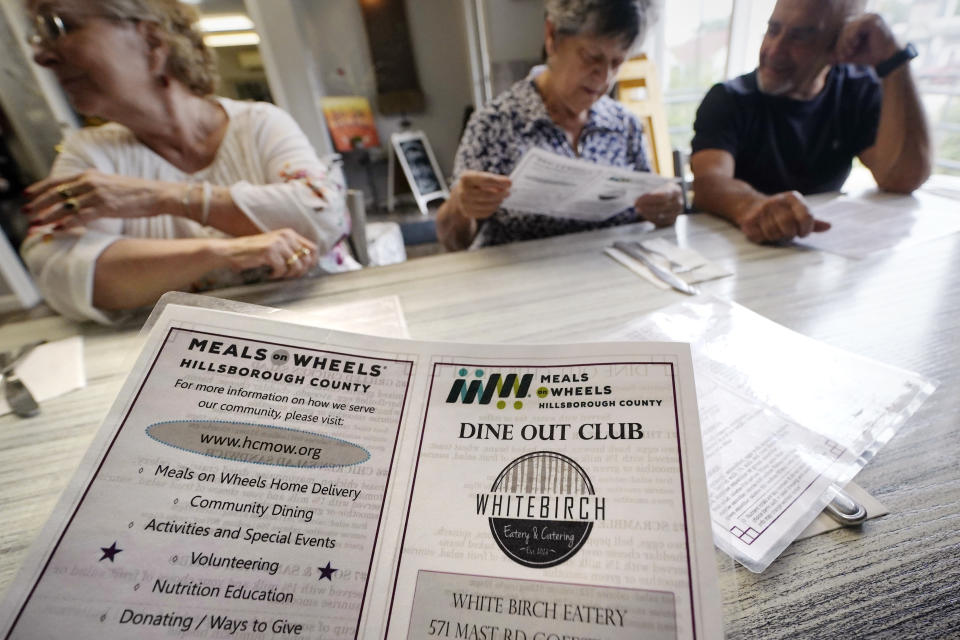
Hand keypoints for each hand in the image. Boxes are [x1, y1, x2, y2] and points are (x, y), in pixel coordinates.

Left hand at [23, 170, 177, 227]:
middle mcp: (90, 181)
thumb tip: (79, 197)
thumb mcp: (110, 184)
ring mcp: (97, 194)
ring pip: (64, 205)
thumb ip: (93, 187)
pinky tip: (57, 229)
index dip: (39, 188)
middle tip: (25, 212)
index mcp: (90, 174)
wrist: (158, 194)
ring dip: (47, 215)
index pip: (57, 180)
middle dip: (38, 203)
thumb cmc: (138, 192)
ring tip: (35, 223)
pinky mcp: (106, 207)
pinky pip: (80, 216)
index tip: (26, 194)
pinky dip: (66, 223)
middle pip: (56, 192)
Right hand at [215, 229, 318, 279]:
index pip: (313, 249)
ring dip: (288, 275)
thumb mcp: (276, 247)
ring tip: (278, 274)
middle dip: (300, 271)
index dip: (312, 262)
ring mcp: (278, 243)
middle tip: (288, 275)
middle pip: (307, 259)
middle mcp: (286, 236)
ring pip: (296, 266)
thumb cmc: (254, 252)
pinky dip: (276, 275)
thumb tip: (309, 264)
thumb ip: (291, 250)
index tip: (304, 271)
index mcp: (289, 233)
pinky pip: (282, 269)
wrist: (232, 251)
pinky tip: (269, 274)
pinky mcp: (269, 251)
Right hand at [453, 170, 510, 219]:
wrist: (459, 195)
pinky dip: (493, 208)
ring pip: (488, 205)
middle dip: (501, 194)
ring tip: (501, 197)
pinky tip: (494, 203)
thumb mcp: (480, 176)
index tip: (509, 182)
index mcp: (466, 178)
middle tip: (508, 192)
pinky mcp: (468, 213)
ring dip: (498, 201)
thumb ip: (493, 179)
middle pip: (488, 195)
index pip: (486, 180)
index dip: (499, 181)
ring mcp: (464, 204)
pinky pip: (486, 212)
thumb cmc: (474, 184)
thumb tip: (507, 184)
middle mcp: (463, 191)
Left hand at [634, 183, 682, 226]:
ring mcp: (676, 213)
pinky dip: (651, 218)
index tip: (638, 199)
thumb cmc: (661, 189)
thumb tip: (636, 190)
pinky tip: (644, 214)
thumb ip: (650, 187)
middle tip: (636, 204)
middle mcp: (678, 202)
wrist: (670, 196)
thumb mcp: (658, 184)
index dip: (649, 199)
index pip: (662, 196)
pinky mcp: (672, 221)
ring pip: (661, 215)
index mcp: (675, 190)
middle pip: (661, 206)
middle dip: (646, 206)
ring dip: (647, 213)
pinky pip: (661, 222)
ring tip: (638, 209)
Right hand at [740, 191, 829, 243]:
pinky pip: (761, 236)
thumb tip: (829, 226)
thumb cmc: (778, 212)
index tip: (803, 233)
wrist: (749, 205)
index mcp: (792, 198)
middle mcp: (777, 201)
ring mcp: (761, 210)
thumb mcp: (796, 212)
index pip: (806, 216)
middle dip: (790, 234)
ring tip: (775, 230)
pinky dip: (763, 237)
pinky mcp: (749, 220)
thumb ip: (812, 221)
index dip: (806, 229)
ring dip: (776, 236)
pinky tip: (762, 231)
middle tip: (788, 232)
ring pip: (774, 233)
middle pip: (789, 226)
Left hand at [834, 13, 898, 66]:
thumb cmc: (870, 55)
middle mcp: (865, 17)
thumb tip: (826, 59)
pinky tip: (854, 45)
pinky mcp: (873, 21)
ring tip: (850, 52)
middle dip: (841, 43)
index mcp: (860, 23)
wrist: (886, 58)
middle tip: (843, 56)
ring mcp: (870, 17)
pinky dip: (852, 36)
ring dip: (845, 41)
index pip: (843, 30)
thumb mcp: (851, 55)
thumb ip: (839, 54)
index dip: (839, 43)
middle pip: (845, 28)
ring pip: (849, 27)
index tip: (839, 57)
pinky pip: (857, 26)